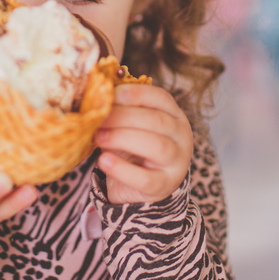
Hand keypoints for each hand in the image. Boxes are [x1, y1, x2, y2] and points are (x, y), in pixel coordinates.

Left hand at [94, 84, 192, 203]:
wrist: (143, 185)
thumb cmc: (135, 146)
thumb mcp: (132, 125)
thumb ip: (121, 110)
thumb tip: (97, 96)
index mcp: (174, 115)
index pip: (161, 98)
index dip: (136, 93)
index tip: (112, 93)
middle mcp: (181, 136)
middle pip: (157, 121)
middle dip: (124, 116)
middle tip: (98, 118)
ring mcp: (177, 163)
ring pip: (156, 146)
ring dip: (123, 138)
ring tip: (99, 137)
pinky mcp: (164, 186)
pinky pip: (146, 178)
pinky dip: (122, 169)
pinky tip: (104, 160)